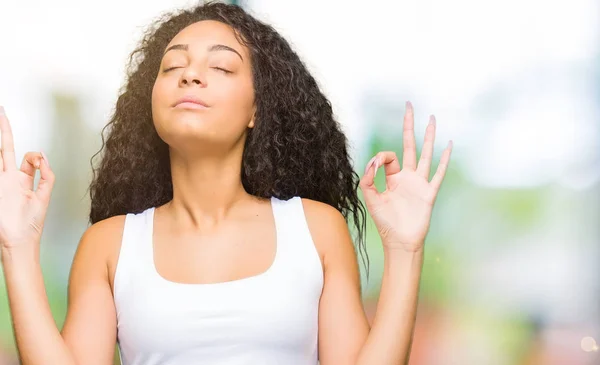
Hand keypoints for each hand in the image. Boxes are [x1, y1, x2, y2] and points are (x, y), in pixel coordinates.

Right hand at [0, 107, 54, 248]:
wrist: (19, 241)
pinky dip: (17, 162)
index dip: (30, 152)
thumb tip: (42, 155)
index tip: (30, 147)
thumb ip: (46, 174)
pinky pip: (1, 167)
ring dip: (3, 139)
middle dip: (4, 130)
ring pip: (2, 154)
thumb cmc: (30, 223)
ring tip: (2, 117)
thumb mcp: (44, 195)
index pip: (23, 155)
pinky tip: (23, 163)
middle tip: (1, 111)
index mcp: (22, 179)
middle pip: (5, 148)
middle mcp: (9, 178)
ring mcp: (2, 182)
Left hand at [359, 102, 451, 251]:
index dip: (380, 158)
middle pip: (409, 145)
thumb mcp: (370, 199)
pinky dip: (444, 159)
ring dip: (429, 136)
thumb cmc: (385, 223)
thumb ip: (367, 179)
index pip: (389, 157)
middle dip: (408, 126)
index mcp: (393, 177)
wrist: (400, 241)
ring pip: (426, 154)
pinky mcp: (429, 192)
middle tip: (409, 105)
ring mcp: (420, 183)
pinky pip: (438, 173)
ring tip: (432, 119)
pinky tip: (448, 145)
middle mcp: (408, 176)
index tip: (374, 168)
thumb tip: (372, 161)